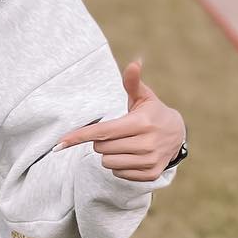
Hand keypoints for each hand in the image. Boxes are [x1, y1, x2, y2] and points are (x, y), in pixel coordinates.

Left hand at [52, 60, 185, 179]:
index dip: (80, 136)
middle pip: (101, 148)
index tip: (60, 143)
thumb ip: (133, 82)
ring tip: (125, 144)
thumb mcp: (144, 97)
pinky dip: (120, 165)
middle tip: (118, 133)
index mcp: (141, 124)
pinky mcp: (151, 174)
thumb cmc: (152, 113)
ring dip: (109, 154)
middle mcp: (146, 144)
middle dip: (102, 140)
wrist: (178, 135)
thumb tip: (135, 62)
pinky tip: (132, 156)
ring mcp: (149, 161)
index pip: (103, 131)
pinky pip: (118, 173)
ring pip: (107, 162)